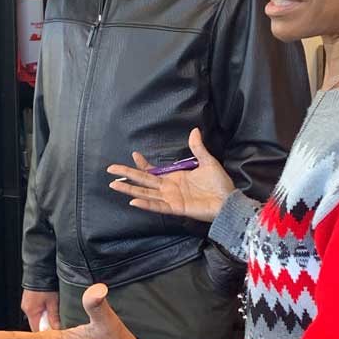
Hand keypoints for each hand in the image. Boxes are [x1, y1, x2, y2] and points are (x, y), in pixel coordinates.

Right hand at [108, 128, 233, 222]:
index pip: (152, 172)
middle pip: (143, 181)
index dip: (142, 164)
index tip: (133, 154)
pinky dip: (146, 204)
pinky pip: (157, 206)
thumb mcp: (208, 162)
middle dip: (126, 174)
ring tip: (113, 185)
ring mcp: (170, 199)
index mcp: (174, 178)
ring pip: (145, 193)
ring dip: (129, 189)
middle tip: (110, 169)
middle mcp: (169, 188)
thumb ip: (198, 148)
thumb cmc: (219, 184)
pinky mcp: (176, 208)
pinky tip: (133, 200)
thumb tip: (194, 130)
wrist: (228, 201)